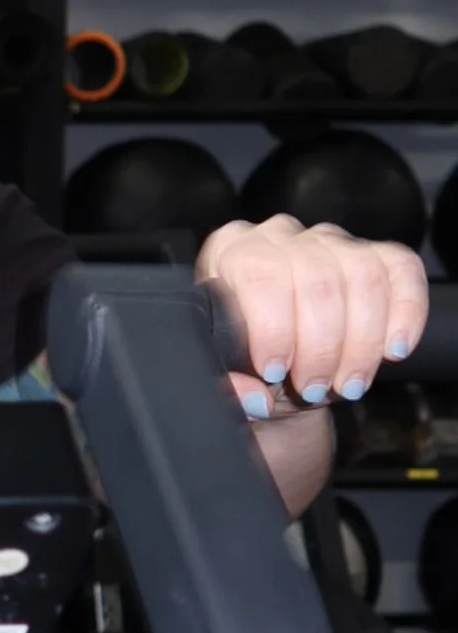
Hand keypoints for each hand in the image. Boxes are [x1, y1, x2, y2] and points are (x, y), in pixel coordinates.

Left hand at [196, 216, 428, 419]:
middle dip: (320, 346)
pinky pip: (401, 269)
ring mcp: (330, 240)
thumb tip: (254, 397)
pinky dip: (406, 313)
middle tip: (313, 386)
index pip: (258, 272)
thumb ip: (228, 385)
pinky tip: (393, 350)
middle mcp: (280, 236)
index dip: (272, 326)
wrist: (277, 375)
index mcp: (230, 252)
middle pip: (316, 277)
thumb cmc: (246, 366)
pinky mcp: (375, 255)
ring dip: (361, 342)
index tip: (275, 370)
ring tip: (348, 383)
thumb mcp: (226, 377)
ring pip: (362, 275)